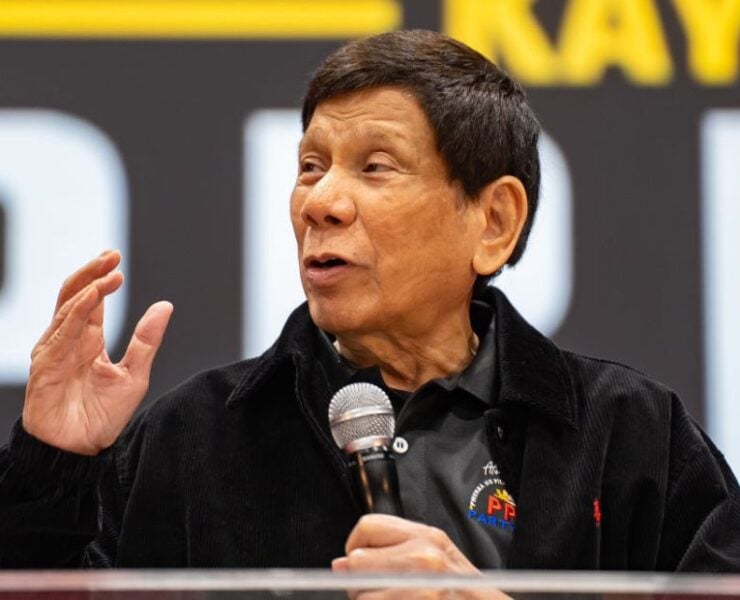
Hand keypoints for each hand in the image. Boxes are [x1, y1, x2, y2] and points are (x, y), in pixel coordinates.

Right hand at [22, 250, 172, 455]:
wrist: (80, 451)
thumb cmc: (103, 416)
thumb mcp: (134, 374)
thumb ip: (147, 340)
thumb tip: (165, 305)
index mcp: (88, 340)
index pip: (92, 300)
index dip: (102, 278)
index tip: (117, 261)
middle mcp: (69, 341)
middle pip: (74, 295)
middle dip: (91, 273)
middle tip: (111, 255)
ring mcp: (54, 351)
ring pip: (66, 309)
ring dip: (87, 289)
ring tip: (108, 274)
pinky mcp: (46, 366)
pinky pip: (60, 335)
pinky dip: (74, 315)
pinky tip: (90, 300)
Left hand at [332, 514, 508, 599]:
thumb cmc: (467, 593)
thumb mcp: (437, 560)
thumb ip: (390, 553)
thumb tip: (341, 564)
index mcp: (427, 537)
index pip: (367, 526)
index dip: (355, 547)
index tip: (360, 564)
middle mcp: (424, 558)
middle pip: (357, 563)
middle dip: (360, 585)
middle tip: (379, 594)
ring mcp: (422, 589)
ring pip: (361, 595)